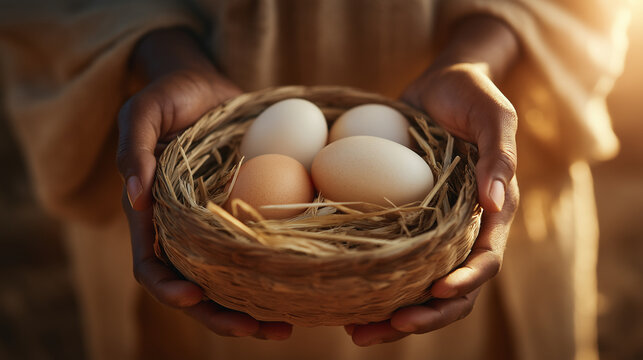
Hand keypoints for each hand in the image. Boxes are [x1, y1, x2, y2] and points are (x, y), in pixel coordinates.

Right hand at [116, 28, 291, 339]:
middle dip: (222, 316)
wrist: (206, 85)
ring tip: (286, 328)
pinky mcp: (245, 213)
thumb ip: (133, 149)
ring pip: (230, 281)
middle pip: (196, 288)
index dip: (168, 288)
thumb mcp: (142, 111)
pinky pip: (256, 252)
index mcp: (152, 215)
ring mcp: (216, 226)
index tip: (194, 296)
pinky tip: (300, 284)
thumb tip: (134, 197)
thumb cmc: (169, 94)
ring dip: (253, 309)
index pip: (151, 265)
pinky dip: (273, 274)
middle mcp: (183, 230)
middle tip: (259, 330)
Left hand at [344, 16, 519, 345]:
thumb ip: (500, 154)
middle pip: (450, 291)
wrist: (443, 84)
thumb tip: (496, 202)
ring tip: (355, 332)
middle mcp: (462, 230)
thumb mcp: (495, 115)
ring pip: (418, 285)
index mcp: (491, 214)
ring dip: (391, 314)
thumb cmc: (473, 96)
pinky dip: (375, 281)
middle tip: (382, 330)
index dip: (465, 282)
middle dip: (422, 317)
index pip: (484, 259)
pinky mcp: (405, 220)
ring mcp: (432, 229)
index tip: (438, 293)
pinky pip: (393, 259)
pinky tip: (346, 292)